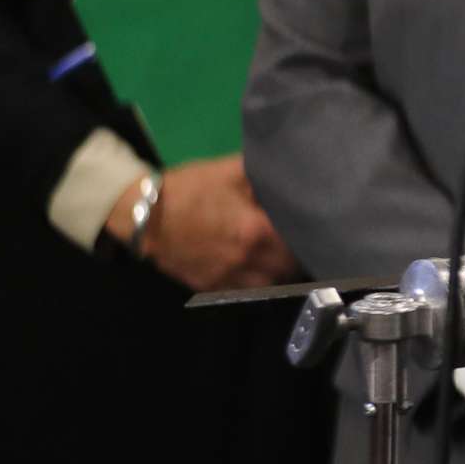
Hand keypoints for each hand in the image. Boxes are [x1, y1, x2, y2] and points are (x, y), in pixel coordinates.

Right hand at [113, 155, 298, 292]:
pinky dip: (256, 283)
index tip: (319, 230)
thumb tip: (294, 173)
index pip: (299, 244)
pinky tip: (259, 269)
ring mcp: (227, 277)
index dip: (312, 237)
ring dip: (279, 274)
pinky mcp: (210, 287)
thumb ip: (265, 174)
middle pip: (288, 270)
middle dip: (298, 258)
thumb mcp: (231, 170)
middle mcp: (246, 260)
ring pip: (269, 286)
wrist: (145, 216)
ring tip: (283, 258)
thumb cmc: (191, 189)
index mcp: (256, 230)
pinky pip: (244, 293)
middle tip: (304, 244)